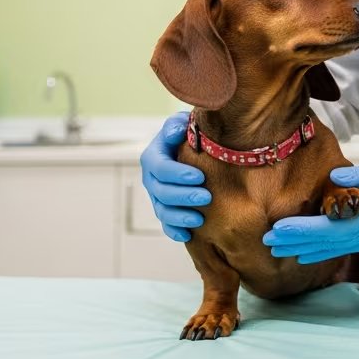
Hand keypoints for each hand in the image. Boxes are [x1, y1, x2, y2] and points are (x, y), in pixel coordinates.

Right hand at [139, 112, 211, 241]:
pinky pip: (166, 225)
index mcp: (153, 156)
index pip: (160, 167)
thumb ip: (177, 125)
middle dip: (183, 196)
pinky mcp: (166, 210)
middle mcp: (151, 179)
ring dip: (180, 217)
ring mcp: (158, 196)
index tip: (199, 176)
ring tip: (200, 219)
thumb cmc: (189, 133)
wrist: (192, 147)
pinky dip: (175, 231)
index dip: (177, 173)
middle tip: (207, 197)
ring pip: (162, 211)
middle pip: (161, 192)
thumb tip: (176, 132)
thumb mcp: (182, 123)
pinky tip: (188, 235)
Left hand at [264, 164, 358, 264]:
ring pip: (329, 248)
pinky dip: (319, 251)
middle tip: (266, 240)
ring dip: (302, 247)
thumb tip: (333, 177)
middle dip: (294, 241)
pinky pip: (339, 248)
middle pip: (323, 242)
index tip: (278, 229)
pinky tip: (305, 255)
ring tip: (277, 248)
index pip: (329, 227)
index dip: (302, 229)